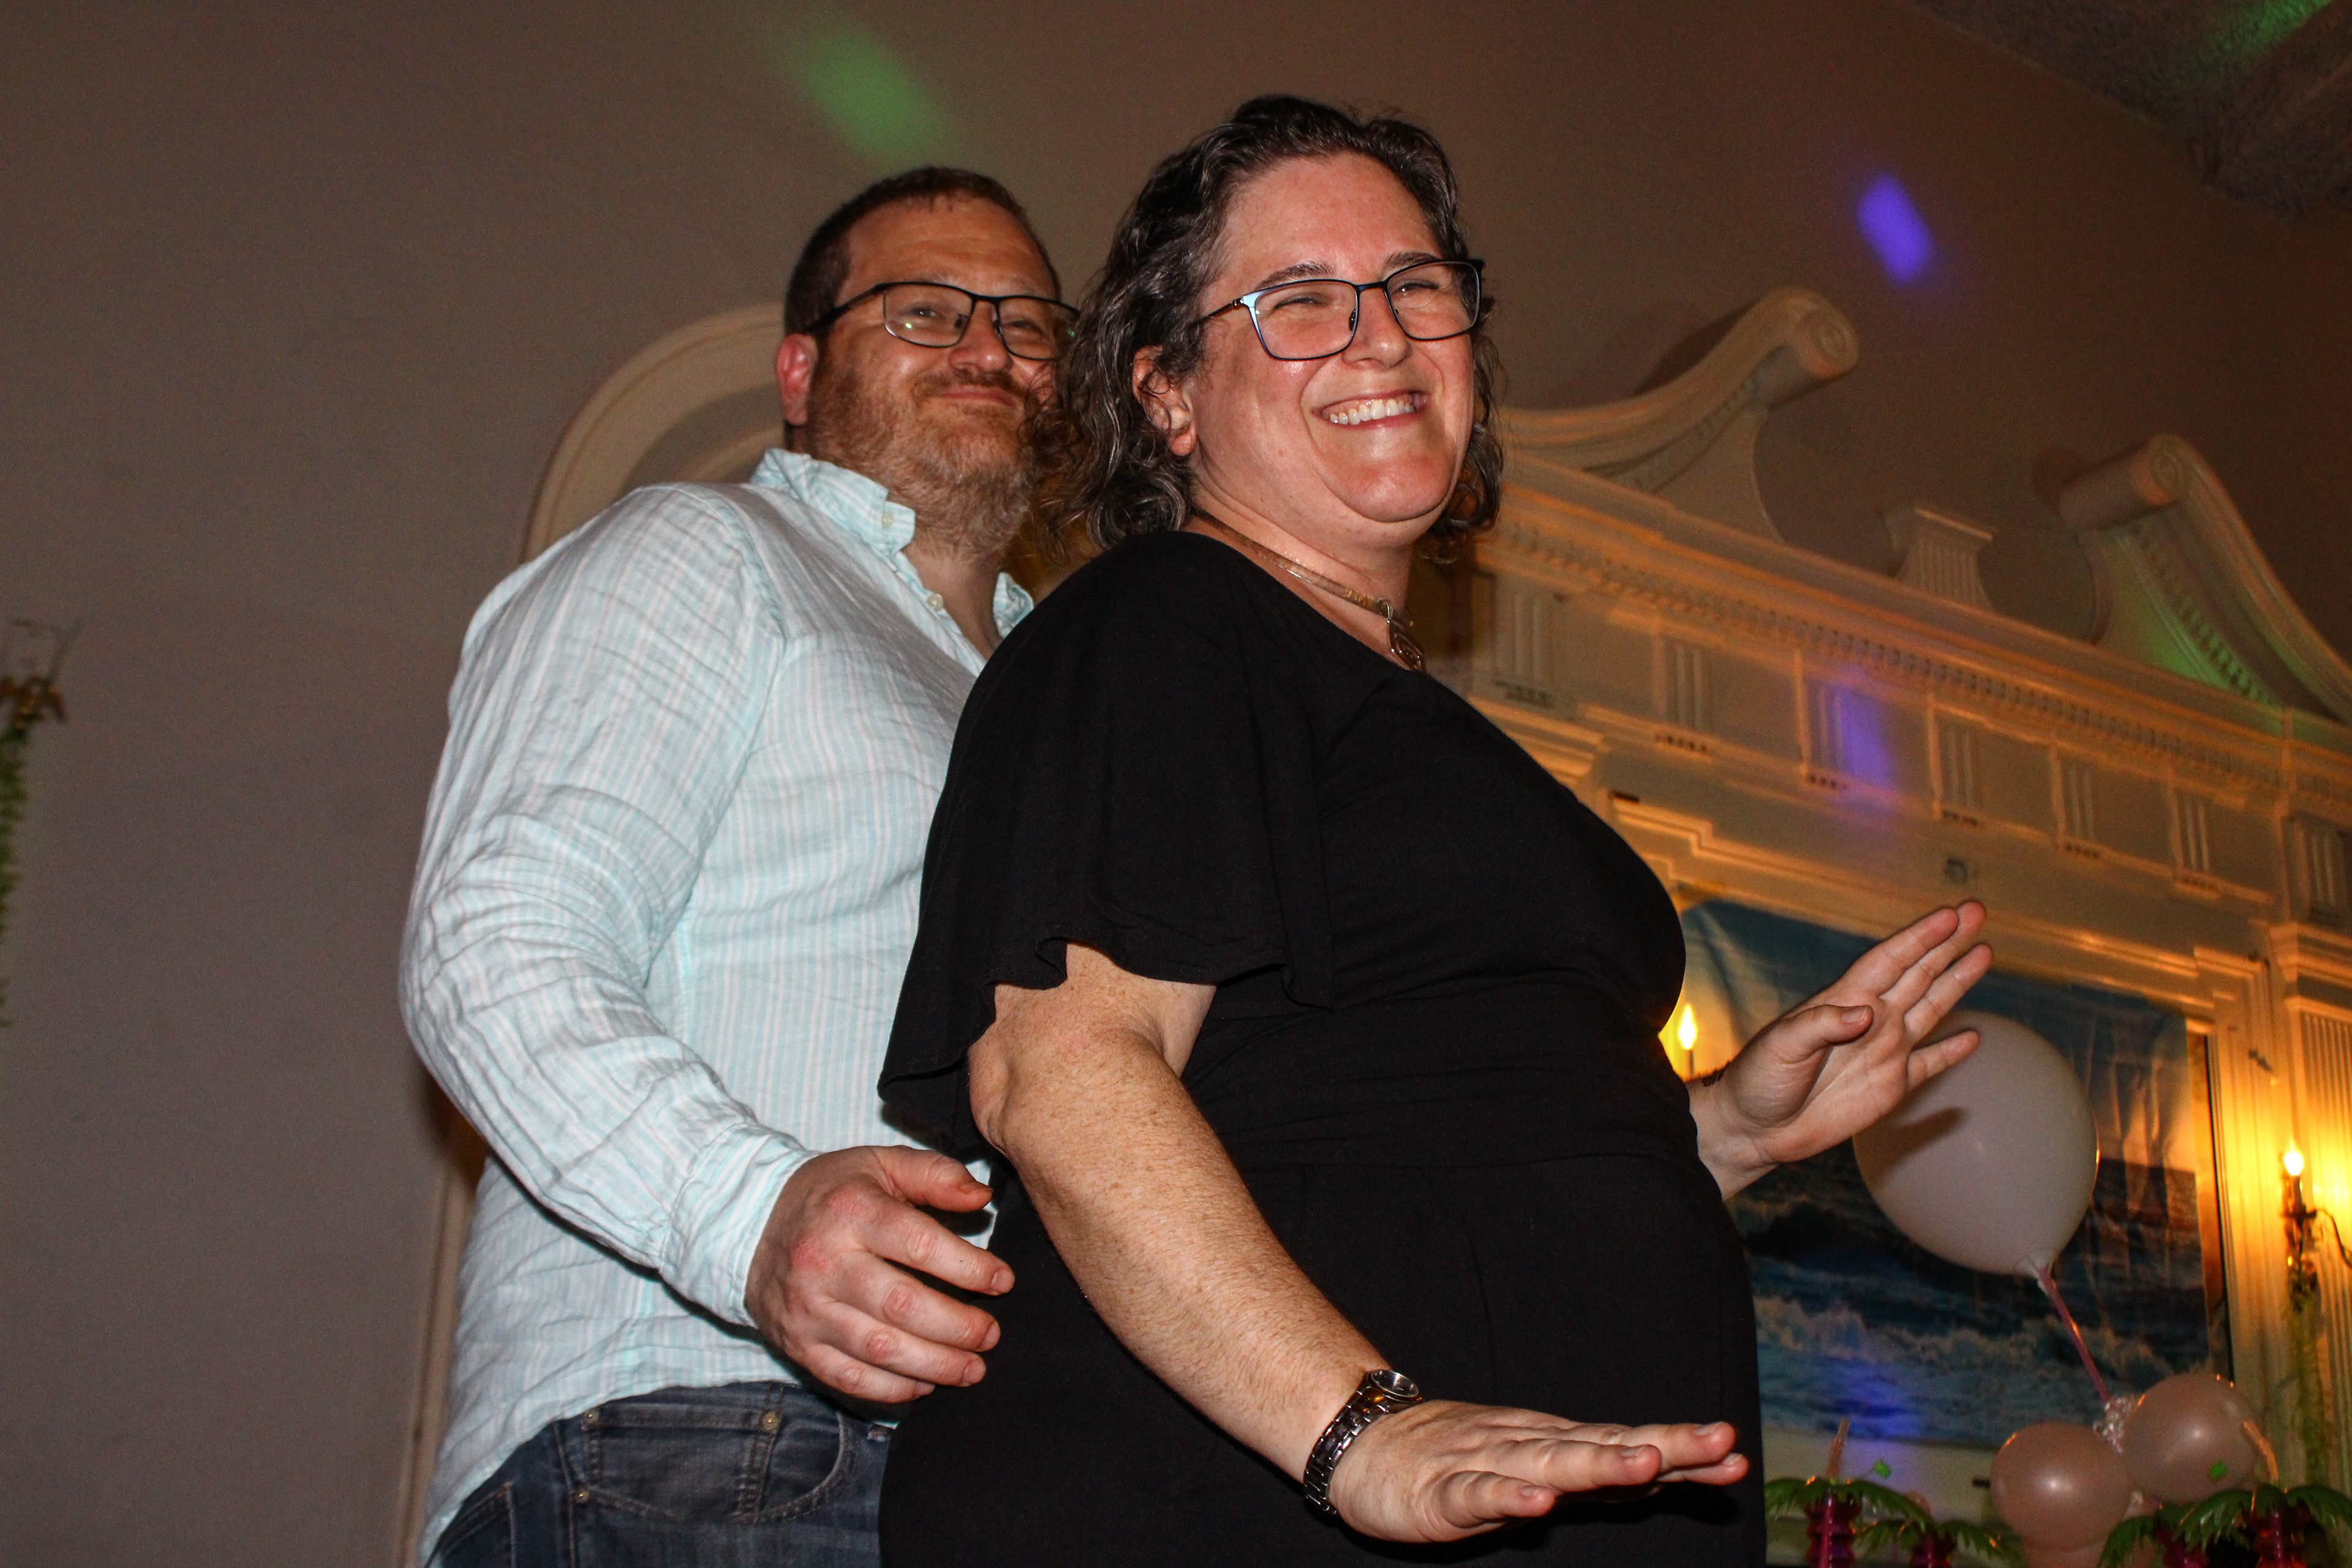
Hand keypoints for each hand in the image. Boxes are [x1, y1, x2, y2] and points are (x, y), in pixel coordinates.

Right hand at [745, 1145, 1013, 1403]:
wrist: (751, 1223)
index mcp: (851, 1210)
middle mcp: (824, 1261)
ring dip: (934, 1365)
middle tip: (992, 1335)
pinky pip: (848, 1378)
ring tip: (973, 1368)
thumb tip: (981, 1198)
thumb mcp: (880, 1164)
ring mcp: (807, 1308)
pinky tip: (926, 1384)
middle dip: (957, 1327)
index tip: (1003, 1281)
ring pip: (878, 1349)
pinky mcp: (797, 1344)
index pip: (919, 1243)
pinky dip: (892, 1389)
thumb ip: (934, 1174)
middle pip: (901, 1305)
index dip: (969, 1268)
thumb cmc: (833, 1194)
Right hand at [1326, 1401, 1746, 1541]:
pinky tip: (1537, 1504)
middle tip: (1718, 1441)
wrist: (1364, 1442)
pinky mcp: (1443, 1492)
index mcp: (1555, 1444)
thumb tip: (1673, 1470)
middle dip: (1662, 1447)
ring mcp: (1486, 1464)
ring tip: (1644, 1463)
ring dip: (1598, 1464)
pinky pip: (1480, 1495)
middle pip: (1603, 1447)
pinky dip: (1509, 1496)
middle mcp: (1529, 1446)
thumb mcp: (1535, 1465)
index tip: (1735, 1453)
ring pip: (1549, 1463)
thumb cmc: (1456, 1459)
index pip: (1626, 1443)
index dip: (1681, 1451)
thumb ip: (1597, 1473)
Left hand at [1691, 901, 1992, 1194]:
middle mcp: (1871, 1019)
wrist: (1755, 1128)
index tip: (1950, 915)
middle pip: (1918, 972)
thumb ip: (1821, 1026)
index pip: (1890, 960)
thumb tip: (1867, 1014)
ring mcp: (1884, 1050)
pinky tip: (1974, 1037)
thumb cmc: (1759, 1078)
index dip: (1920, 937)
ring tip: (1983, 952)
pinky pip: (1930, 1063)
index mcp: (1844, 1001)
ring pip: (1931, 1008)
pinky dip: (1952, 1051)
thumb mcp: (1781, 1046)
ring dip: (1957, 981)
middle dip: (1948, 943)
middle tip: (1977, 910)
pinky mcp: (1891, 1086)